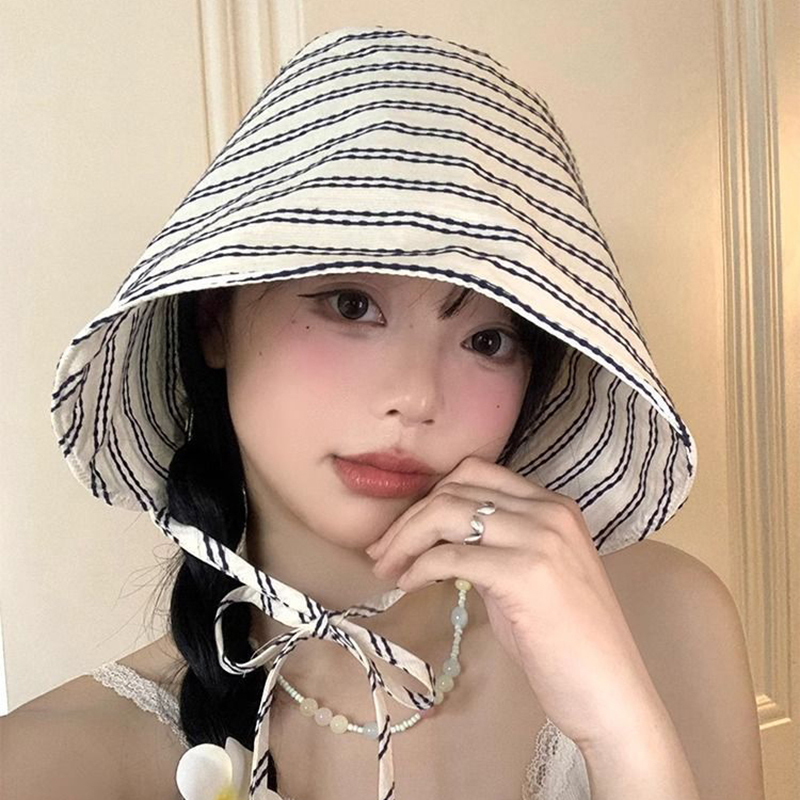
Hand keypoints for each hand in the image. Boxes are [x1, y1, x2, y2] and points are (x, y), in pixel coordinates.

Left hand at [366, 455, 665, 751]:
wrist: (610, 694)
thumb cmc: (568, 643)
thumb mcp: (530, 577)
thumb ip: (493, 547)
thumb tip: (439, 541)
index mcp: (553, 506)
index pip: (477, 472)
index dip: (432, 495)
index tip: (405, 528)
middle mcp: (549, 512)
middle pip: (455, 488)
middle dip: (409, 518)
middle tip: (382, 552)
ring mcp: (540, 539)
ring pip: (447, 513)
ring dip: (405, 539)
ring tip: (388, 568)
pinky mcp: (524, 574)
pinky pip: (451, 555)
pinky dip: (419, 567)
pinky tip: (409, 585)